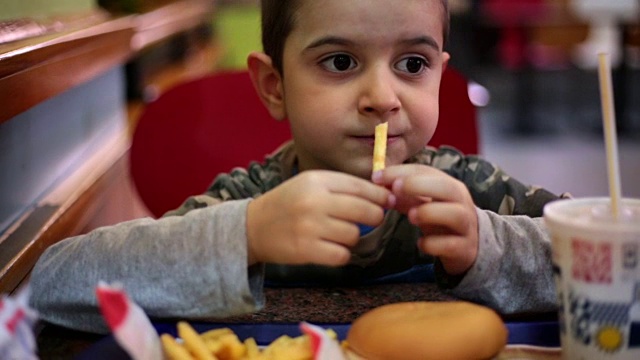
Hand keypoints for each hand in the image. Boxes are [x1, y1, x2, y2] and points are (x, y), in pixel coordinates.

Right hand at [246, 170, 393, 266]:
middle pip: (365, 211)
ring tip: (338, 233)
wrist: (252, 227)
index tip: (388, 202)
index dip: (380, 196)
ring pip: (354, 234)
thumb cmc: (288, 203)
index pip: (361, 187)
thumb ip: (343, 187)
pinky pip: (342, 255)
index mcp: (316, 180)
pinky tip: (330, 247)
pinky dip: (340, 253)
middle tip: (370, 219)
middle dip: (374, 217)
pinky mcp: (306, 250)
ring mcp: (309, 226)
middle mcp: (314, 201)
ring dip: (352, 236)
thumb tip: (383, 196)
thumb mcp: (310, 184)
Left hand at [372, 165, 478, 274]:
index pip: (427, 171)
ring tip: (411, 216)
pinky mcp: (464, 249)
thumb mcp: (423, 204)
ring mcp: (466, 226)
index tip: (377, 177)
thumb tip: (379, 184)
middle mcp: (461, 203)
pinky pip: (451, 245)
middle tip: (395, 189)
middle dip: (420, 185)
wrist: (468, 248)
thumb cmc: (440, 220)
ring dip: (430, 212)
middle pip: (448, 187)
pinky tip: (421, 243)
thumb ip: (403, 195)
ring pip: (455, 214)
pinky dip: (434, 244)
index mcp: (449, 186)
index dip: (401, 172)